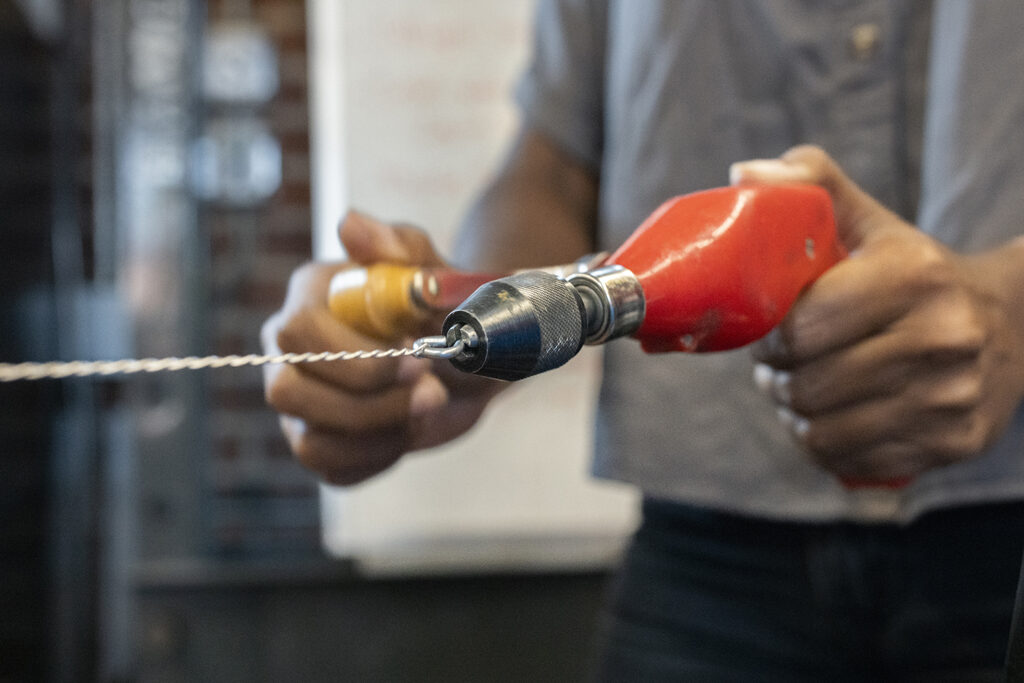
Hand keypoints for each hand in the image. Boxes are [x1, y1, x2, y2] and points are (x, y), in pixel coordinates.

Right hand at [261, 211, 501, 484]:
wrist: (465, 350)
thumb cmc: (440, 301)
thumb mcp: (428, 266)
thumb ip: (396, 246)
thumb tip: (351, 226)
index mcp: (309, 299)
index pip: (298, 333)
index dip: (354, 357)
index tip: (416, 361)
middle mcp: (290, 352)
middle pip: (287, 392)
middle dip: (364, 403)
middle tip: (432, 392)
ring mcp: (302, 402)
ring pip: (309, 440)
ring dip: (375, 435)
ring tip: (429, 409)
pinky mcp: (321, 440)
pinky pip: (331, 468)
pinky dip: (376, 458)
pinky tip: (412, 430)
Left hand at [732, 146, 1023, 482]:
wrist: (1012, 324)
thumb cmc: (915, 274)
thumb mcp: (873, 224)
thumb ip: (811, 187)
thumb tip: (742, 175)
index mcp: (914, 275)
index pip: (802, 327)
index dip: (768, 336)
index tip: (768, 331)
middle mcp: (943, 337)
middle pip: (808, 386)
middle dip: (776, 378)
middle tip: (778, 365)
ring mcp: (952, 398)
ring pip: (822, 431)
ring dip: (794, 414)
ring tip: (801, 390)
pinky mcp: (954, 443)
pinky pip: (851, 462)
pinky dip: (826, 445)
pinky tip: (833, 418)